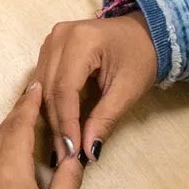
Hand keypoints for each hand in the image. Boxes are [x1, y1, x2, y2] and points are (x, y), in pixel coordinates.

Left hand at [0, 83, 84, 188]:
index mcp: (9, 170)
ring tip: (21, 122)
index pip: (18, 127)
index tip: (36, 88)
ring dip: (3, 131)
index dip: (28, 105)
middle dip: (16, 115)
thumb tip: (74, 153)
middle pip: (1, 133)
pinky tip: (4, 150)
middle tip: (32, 100)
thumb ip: (68, 177)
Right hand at [33, 13, 157, 164]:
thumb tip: (87, 151)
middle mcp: (59, 36)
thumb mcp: (127, 90)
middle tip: (65, 155)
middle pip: (49, 89)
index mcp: (81, 41)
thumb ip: (105, 119)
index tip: (72, 152)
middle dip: (57, 124)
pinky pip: (43, 79)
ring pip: (42, 86)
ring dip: (50, 117)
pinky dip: (49, 103)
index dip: (66, 123)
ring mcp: (51, 40)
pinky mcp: (50, 47)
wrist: (146, 33)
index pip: (64, 89)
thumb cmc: (141, 58)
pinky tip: (56, 124)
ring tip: (61, 145)